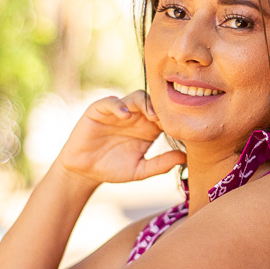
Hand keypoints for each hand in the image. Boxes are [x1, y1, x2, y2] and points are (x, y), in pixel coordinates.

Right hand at [56, 91, 184, 186]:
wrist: (85, 172)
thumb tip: (184, 159)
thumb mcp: (140, 170)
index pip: (165, 116)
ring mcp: (118, 112)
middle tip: (169, 118)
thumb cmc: (114, 169)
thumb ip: (160, 164)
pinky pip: (111, 101)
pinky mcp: (99, 110)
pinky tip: (126, 116)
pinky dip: (119, 105)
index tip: (181, 128)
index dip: (174, 119)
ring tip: (151, 115)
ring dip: (145, 103)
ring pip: (136, 97)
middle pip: (154, 103)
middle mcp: (136, 116)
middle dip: (163, 108)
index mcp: (148, 128)